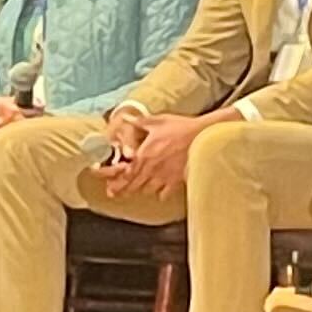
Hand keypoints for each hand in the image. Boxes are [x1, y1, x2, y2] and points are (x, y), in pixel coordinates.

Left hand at [89, 110, 203, 204]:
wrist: (203, 136)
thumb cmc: (180, 127)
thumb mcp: (157, 121)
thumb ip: (139, 122)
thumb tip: (124, 117)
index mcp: (143, 155)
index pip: (125, 173)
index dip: (115, 181)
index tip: (109, 185)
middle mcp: (151, 169)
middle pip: (133, 185)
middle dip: (123, 190)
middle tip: (115, 193)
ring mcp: (163, 177)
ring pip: (146, 190)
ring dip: (140, 190)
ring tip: (136, 190)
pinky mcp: (176, 181)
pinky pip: (164, 194)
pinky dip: (160, 194)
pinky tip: (159, 191)